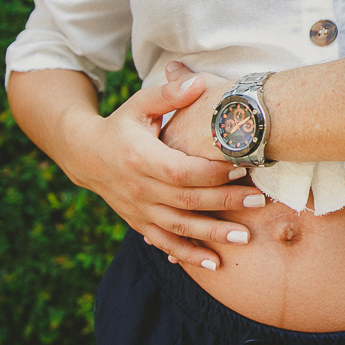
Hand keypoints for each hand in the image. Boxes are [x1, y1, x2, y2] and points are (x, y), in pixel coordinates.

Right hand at [66, 74, 263, 269]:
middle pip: (188, 201)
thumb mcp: (140, 103)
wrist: (85, 154)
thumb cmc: (122, 124)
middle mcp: (139, 188)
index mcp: (141, 157)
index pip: (183, 171)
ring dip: (213, 236)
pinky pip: (164, 242)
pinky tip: (213, 263)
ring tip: (245, 238)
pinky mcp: (138, 222)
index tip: (245, 168)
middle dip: (226, 203)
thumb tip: (199, 81)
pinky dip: (187, 255)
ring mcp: (138, 209)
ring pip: (179, 227)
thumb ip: (169, 94)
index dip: (214, 173)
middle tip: (260, 202)